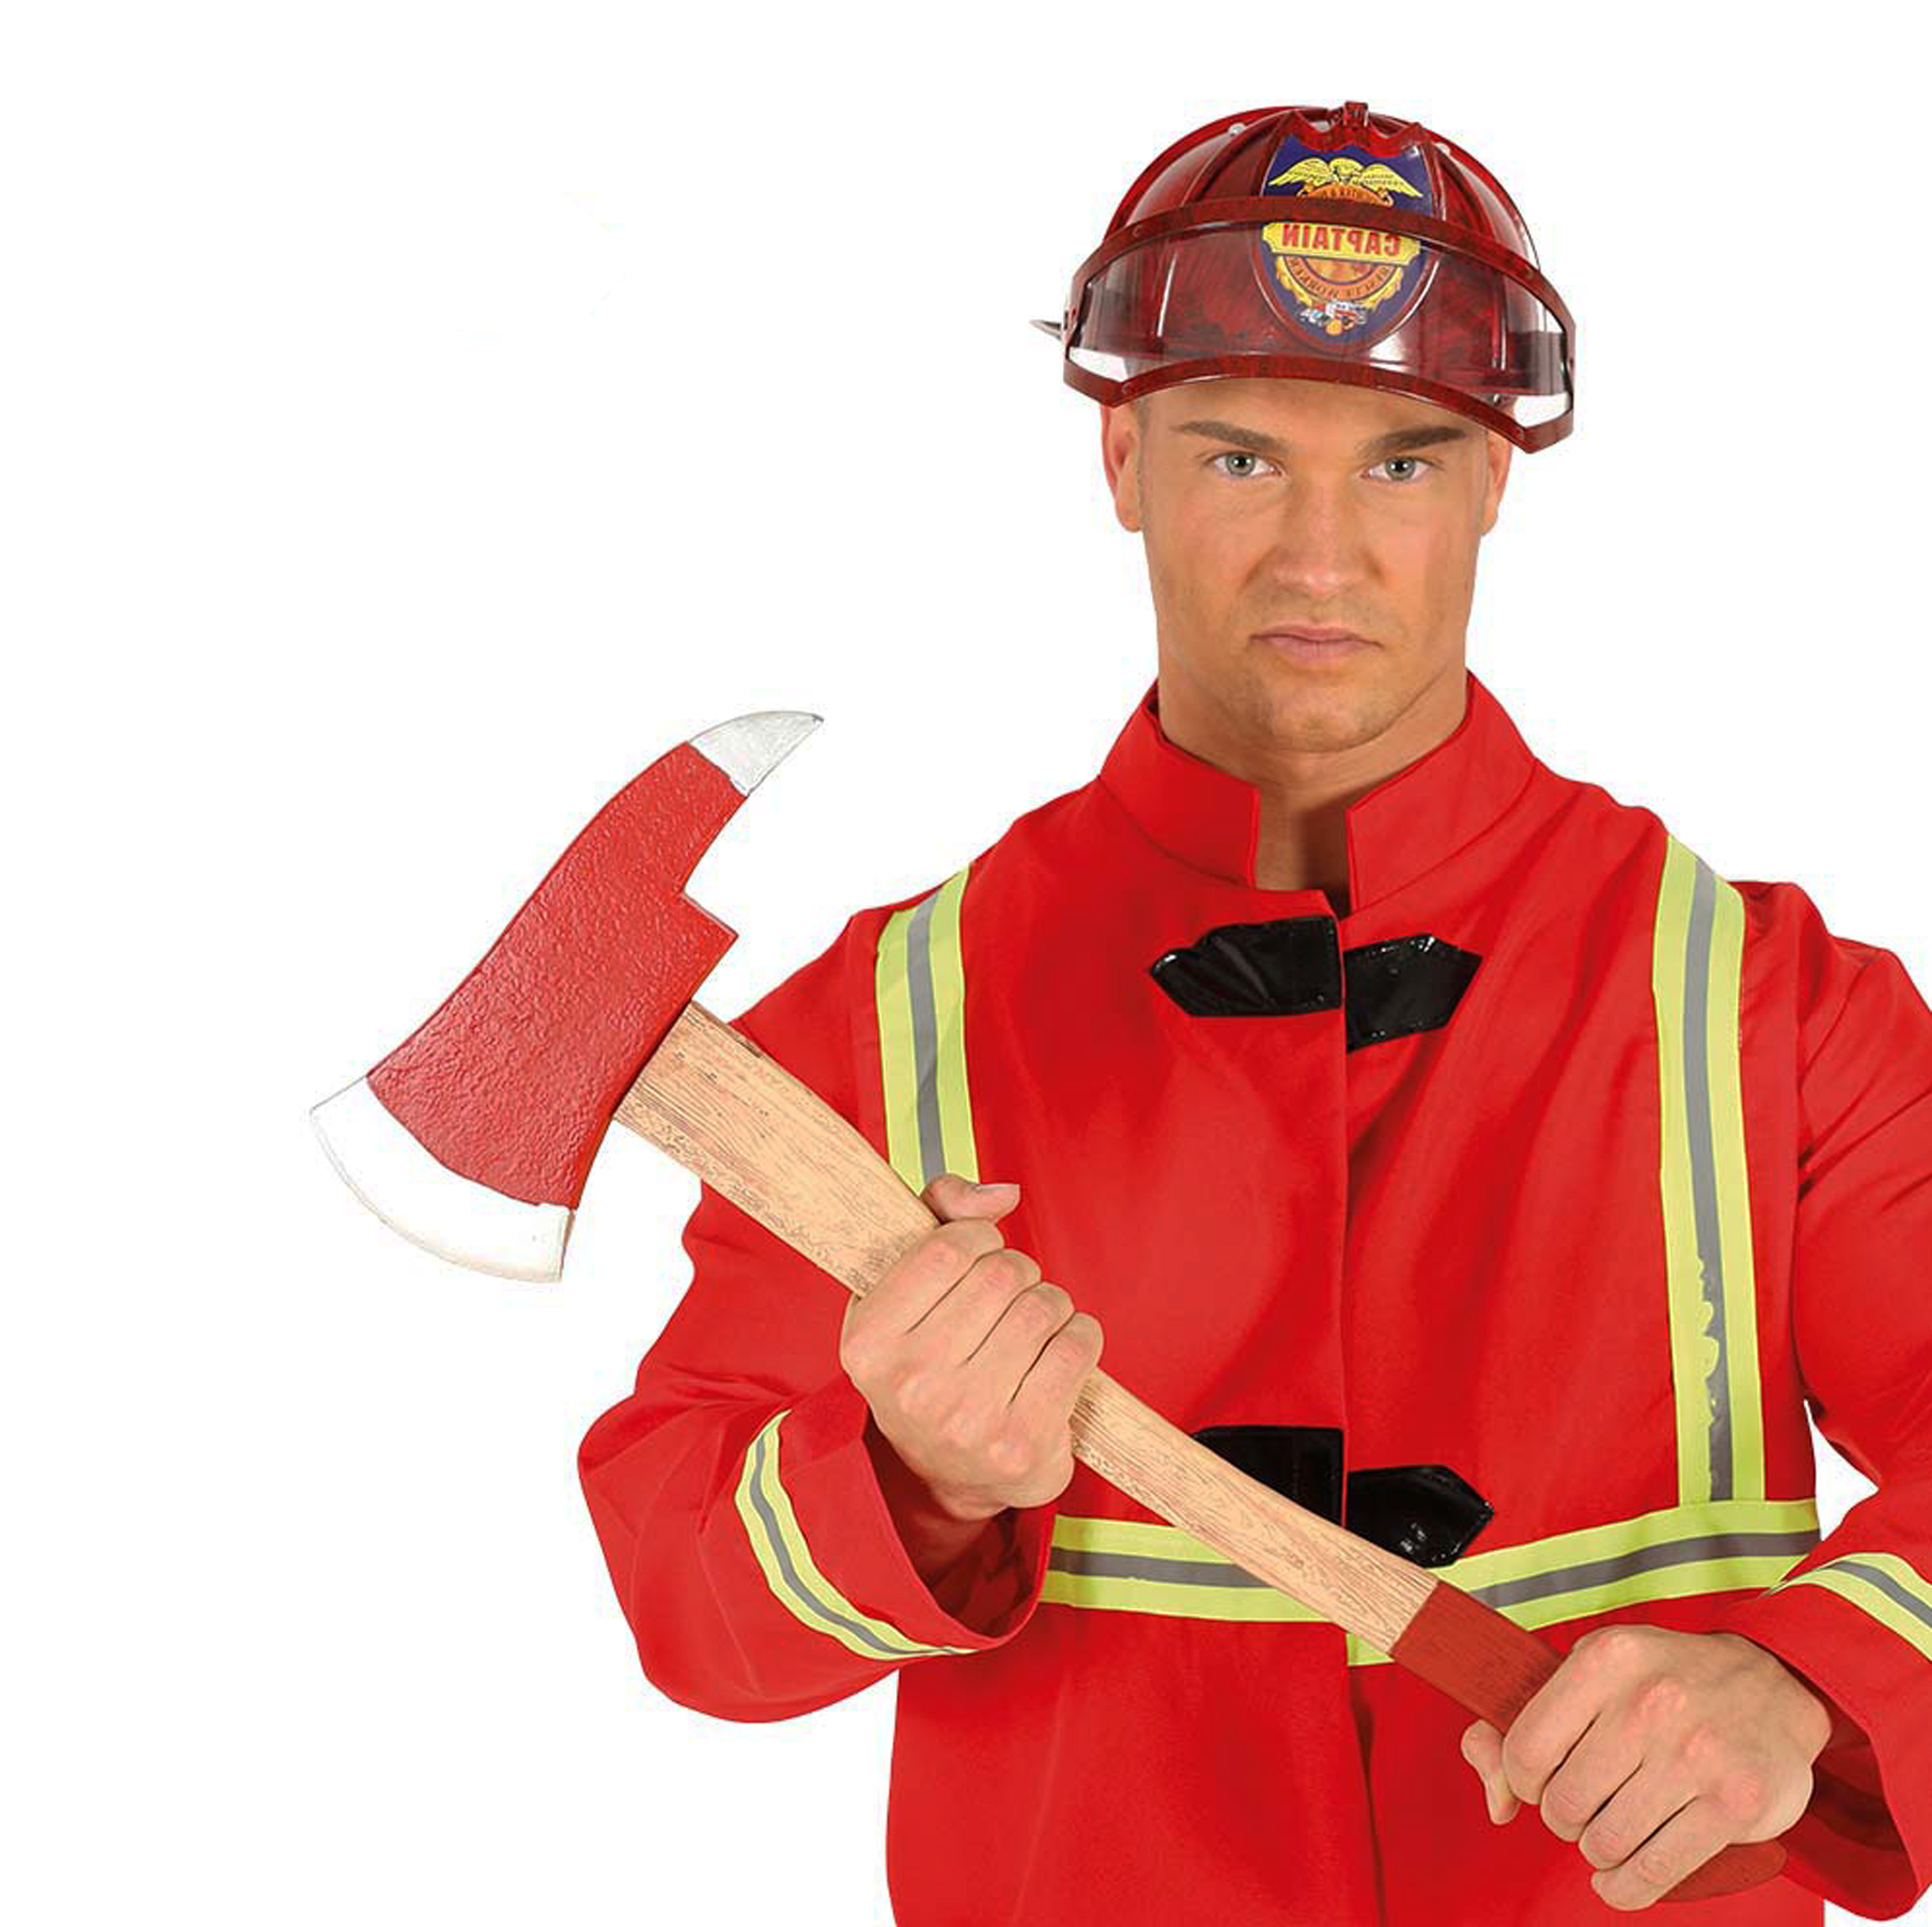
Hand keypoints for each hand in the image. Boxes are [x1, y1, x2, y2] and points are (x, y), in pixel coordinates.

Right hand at [841, 1171, 1103, 1523]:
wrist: (946, 1478)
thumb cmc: (926, 1362)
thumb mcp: (901, 1290)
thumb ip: (938, 1215)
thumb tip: (1002, 1195)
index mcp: (869, 1344)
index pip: (945, 1250)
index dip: (977, 1237)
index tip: (980, 1252)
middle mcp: (912, 1386)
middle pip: (1002, 1275)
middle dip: (1017, 1271)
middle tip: (1008, 1296)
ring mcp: (969, 1421)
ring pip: (1043, 1307)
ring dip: (1050, 1303)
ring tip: (1031, 1327)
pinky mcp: (1023, 1445)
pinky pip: (1076, 1348)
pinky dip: (1080, 1336)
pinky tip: (1058, 1353)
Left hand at [1459, 1625, 1833, 1910]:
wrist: (1771, 1684)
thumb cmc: (1663, 1681)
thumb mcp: (1589, 1673)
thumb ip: (1519, 1725)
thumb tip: (1497, 1800)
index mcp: (1605, 1659)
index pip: (1526, 1748)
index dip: (1522, 1779)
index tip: (1540, 1780)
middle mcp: (1650, 1701)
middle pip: (1566, 1802)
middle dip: (1564, 1817)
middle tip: (1584, 1807)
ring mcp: (1696, 1754)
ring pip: (1607, 1841)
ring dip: (1597, 1851)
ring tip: (1607, 1833)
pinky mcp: (1735, 1804)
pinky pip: (1656, 1871)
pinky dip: (1625, 1888)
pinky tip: (1617, 1879)